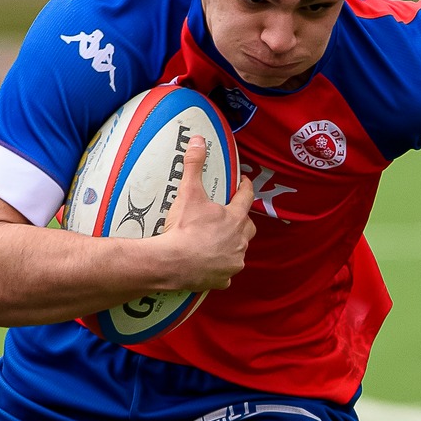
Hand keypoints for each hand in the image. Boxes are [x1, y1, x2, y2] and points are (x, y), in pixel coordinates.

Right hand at [156, 135, 255, 292]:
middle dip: (242, 221)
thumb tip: (198, 140)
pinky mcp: (222, 279)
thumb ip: (194, 165)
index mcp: (235, 218)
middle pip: (248, 228)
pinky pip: (226, 274)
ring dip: (233, 245)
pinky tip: (211, 266)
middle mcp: (239, 241)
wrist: (173, 262)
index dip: (245, 188)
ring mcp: (232, 262)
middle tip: (232, 216)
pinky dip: (221, 269)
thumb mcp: (189, 192)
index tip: (244, 183)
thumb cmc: (184, 229)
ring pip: (239, 251)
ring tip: (220, 241)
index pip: (246, 198)